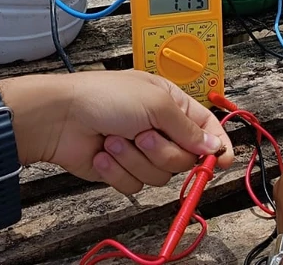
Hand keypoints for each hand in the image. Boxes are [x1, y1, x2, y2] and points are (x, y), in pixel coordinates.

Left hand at [0, 70, 234, 194]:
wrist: (60, 118)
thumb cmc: (104, 97)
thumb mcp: (156, 104)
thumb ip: (189, 129)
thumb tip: (214, 146)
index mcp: (171, 104)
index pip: (206, 128)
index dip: (217, 145)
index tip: (222, 161)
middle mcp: (158, 128)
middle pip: (184, 159)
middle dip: (162, 151)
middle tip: (141, 135)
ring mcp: (139, 151)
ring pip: (159, 175)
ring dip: (135, 159)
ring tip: (114, 140)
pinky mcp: (121, 170)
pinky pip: (134, 184)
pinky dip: (118, 171)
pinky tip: (103, 154)